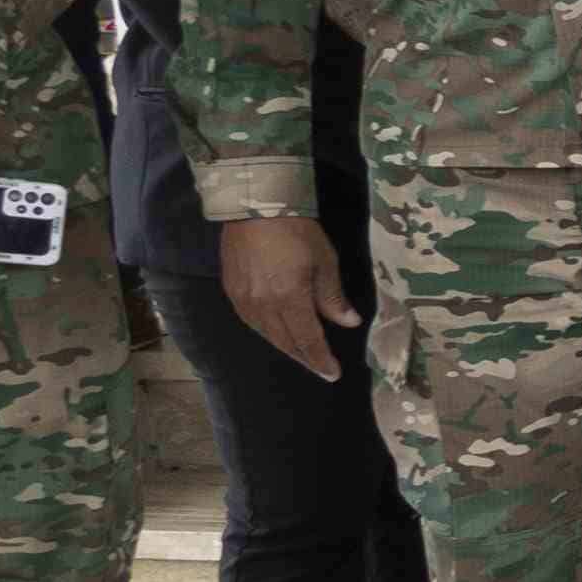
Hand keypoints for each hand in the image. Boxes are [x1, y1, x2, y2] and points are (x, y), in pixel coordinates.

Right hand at [219, 215, 355, 379]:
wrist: (256, 207)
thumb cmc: (297, 232)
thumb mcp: (325, 263)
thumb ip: (333, 297)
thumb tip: (350, 323)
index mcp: (289, 299)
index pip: (307, 339)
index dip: (321, 359)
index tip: (333, 373)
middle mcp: (262, 305)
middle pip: (285, 342)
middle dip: (305, 358)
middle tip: (321, 370)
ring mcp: (243, 299)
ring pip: (266, 335)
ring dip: (286, 348)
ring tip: (304, 356)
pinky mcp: (231, 291)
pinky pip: (251, 322)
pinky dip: (268, 333)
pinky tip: (278, 335)